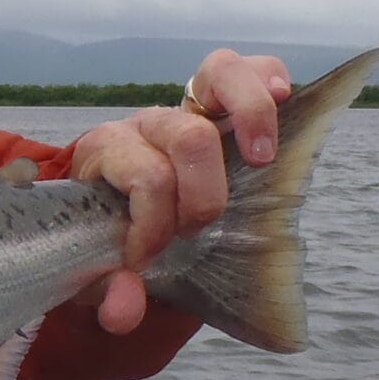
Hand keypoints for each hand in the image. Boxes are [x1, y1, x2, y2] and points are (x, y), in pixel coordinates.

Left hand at [67, 49, 291, 333]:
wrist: (115, 217)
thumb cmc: (108, 238)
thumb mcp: (95, 272)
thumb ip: (106, 292)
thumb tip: (125, 310)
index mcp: (105, 152)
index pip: (144, 177)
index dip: (154, 227)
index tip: (146, 262)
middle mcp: (145, 121)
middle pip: (187, 134)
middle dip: (202, 195)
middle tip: (195, 231)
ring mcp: (186, 105)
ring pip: (220, 72)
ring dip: (250, 114)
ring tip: (261, 156)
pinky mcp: (221, 103)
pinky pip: (251, 69)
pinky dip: (270, 79)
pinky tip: (284, 97)